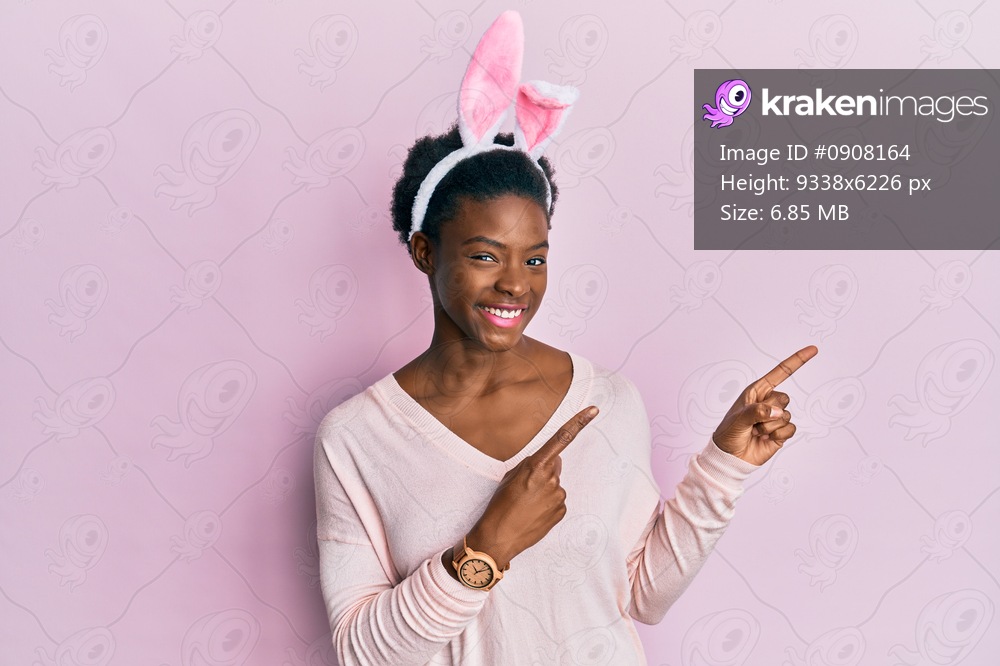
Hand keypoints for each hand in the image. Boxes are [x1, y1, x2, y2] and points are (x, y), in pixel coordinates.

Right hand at [464, 405, 598, 568]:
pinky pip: (556, 500)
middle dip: (544, 471)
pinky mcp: (561, 511)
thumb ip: (533, 464)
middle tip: (525, 488)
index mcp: (536, 466)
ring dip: (544, 490)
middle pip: (554, 465)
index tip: (593, 410)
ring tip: (526, 504)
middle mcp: (552, 479)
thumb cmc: (500, 505)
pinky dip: (547, 504)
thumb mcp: (510, 477)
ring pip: (555, 484)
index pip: (562, 439)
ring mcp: (559, 496)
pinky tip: (533, 513)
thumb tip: (553, 462)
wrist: (498, 537)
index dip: (579, 422)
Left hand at [712, 346, 817, 465]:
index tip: (813, 349)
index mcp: (757, 391)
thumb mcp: (738, 419)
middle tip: (753, 422)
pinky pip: (791, 429)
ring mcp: (776, 417)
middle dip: (769, 411)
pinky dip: (779, 435)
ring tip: (755, 432)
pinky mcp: (781, 432)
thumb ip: (757, 412)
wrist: (730, 457)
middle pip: (784, 398)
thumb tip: (778, 413)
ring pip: (786, 416)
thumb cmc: (729, 433)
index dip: (797, 361)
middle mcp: (768, 402)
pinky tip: (765, 439)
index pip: (780, 373)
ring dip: (770, 426)